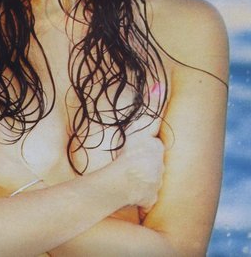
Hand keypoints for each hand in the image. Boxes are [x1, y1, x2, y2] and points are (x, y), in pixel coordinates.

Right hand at [110, 81, 165, 210]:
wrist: (124, 180)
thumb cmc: (127, 152)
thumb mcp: (137, 126)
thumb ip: (149, 107)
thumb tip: (160, 85)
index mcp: (155, 147)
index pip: (153, 146)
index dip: (144, 148)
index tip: (136, 151)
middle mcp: (160, 166)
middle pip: (153, 163)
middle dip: (145, 164)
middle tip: (131, 164)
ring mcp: (156, 184)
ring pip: (150, 180)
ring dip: (141, 179)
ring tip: (128, 177)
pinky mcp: (149, 199)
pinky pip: (145, 197)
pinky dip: (139, 195)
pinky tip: (129, 191)